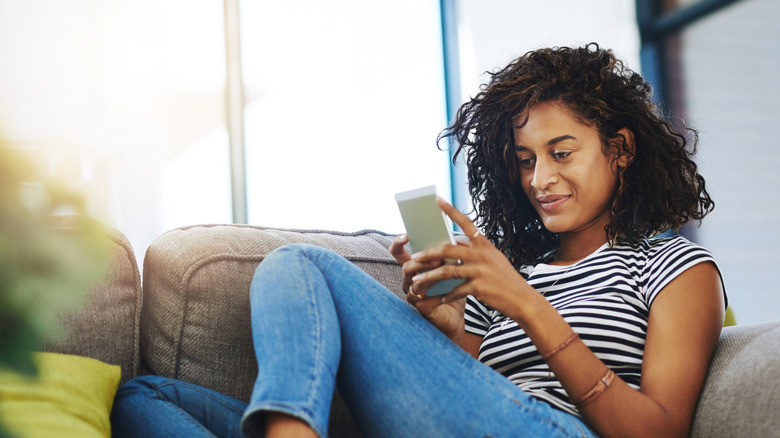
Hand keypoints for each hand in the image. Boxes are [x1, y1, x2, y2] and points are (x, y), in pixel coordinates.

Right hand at [388, 233, 465, 338]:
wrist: (457, 316)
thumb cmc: (452, 290)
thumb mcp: (452, 268)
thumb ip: (449, 255)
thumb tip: (455, 240)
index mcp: (414, 268)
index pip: (398, 253)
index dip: (397, 244)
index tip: (406, 235)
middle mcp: (409, 280)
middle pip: (406, 267)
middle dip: (421, 261)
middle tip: (437, 258)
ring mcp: (413, 294)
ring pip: (414, 282)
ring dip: (428, 275)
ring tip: (442, 270)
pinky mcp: (420, 307)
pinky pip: (423, 299)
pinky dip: (435, 293)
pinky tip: (448, 290)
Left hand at [409, 198, 532, 320]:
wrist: (522, 299)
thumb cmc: (505, 279)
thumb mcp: (493, 259)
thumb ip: (474, 251)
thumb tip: (455, 244)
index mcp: (484, 244)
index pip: (466, 223)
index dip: (451, 211)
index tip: (437, 199)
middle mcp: (481, 254)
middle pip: (447, 249)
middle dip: (428, 253)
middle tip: (414, 257)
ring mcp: (480, 271)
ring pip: (447, 271)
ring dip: (429, 276)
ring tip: (417, 281)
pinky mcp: (479, 287)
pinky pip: (456, 290)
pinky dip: (446, 295)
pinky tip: (440, 299)